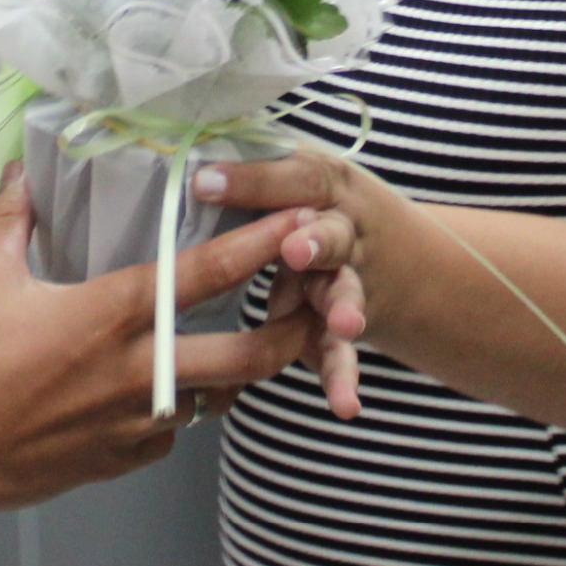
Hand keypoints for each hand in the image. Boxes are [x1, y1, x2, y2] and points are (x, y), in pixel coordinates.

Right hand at [0, 172, 318, 531]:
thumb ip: (12, 222)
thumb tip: (16, 174)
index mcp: (115, 312)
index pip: (209, 271)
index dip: (263, 244)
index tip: (300, 222)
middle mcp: (141, 368)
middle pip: (250, 353)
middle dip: (292, 329)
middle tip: (313, 306)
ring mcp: (138, 419)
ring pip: (219, 396)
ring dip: (238, 372)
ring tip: (249, 345)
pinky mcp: (125, 457)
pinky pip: (173, 432)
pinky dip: (180, 411)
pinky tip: (168, 395)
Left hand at [192, 150, 386, 420]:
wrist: (386, 245)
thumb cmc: (305, 201)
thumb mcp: (288, 178)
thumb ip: (249, 174)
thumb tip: (179, 160)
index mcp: (317, 182)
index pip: (289, 175)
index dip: (251, 180)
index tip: (205, 183)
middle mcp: (337, 227)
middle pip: (329, 233)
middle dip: (314, 242)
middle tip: (295, 250)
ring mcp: (343, 277)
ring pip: (343, 293)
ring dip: (344, 307)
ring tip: (346, 325)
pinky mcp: (337, 324)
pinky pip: (340, 352)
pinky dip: (342, 377)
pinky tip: (346, 404)